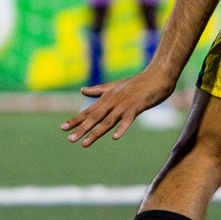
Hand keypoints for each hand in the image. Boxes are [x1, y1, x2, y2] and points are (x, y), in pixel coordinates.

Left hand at [61, 67, 175, 146]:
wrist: (158, 75)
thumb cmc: (138, 82)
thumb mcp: (115, 86)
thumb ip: (98, 91)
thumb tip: (82, 91)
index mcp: (107, 98)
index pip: (89, 111)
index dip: (76, 119)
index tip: (63, 128)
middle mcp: (112, 101)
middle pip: (95, 117)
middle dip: (81, 128)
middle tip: (69, 139)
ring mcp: (124, 105)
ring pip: (107, 121)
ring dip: (95, 133)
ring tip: (84, 143)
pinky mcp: (137, 107)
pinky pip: (128, 119)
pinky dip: (121, 128)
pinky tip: (114, 137)